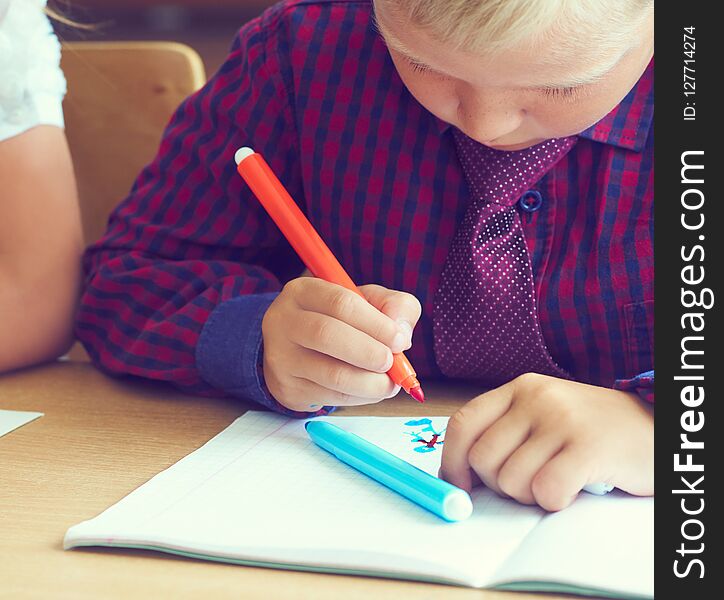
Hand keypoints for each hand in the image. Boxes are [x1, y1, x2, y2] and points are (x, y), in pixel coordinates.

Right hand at [262, 277, 421, 411]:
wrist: (302, 350)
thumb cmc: (342, 320)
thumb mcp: (369, 301)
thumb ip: (395, 307)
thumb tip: (402, 334)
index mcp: (303, 291)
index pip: (340, 303)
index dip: (375, 323)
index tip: (399, 340)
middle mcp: (283, 321)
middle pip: (327, 335)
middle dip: (369, 353)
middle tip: (391, 363)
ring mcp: (281, 357)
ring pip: (331, 374)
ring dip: (370, 382)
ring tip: (389, 383)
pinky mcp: (288, 388)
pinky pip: (331, 397)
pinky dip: (360, 397)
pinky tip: (370, 390)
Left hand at [439, 373, 652, 510]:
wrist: (655, 427)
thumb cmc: (592, 430)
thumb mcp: (544, 416)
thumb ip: (505, 434)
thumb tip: (459, 474)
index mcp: (520, 388)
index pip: (463, 423)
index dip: (452, 460)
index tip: (459, 486)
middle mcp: (537, 397)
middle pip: (483, 459)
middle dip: (500, 485)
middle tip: (531, 482)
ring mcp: (562, 419)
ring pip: (511, 480)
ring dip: (530, 495)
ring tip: (558, 480)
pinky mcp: (587, 446)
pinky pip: (546, 490)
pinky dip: (554, 501)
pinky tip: (572, 489)